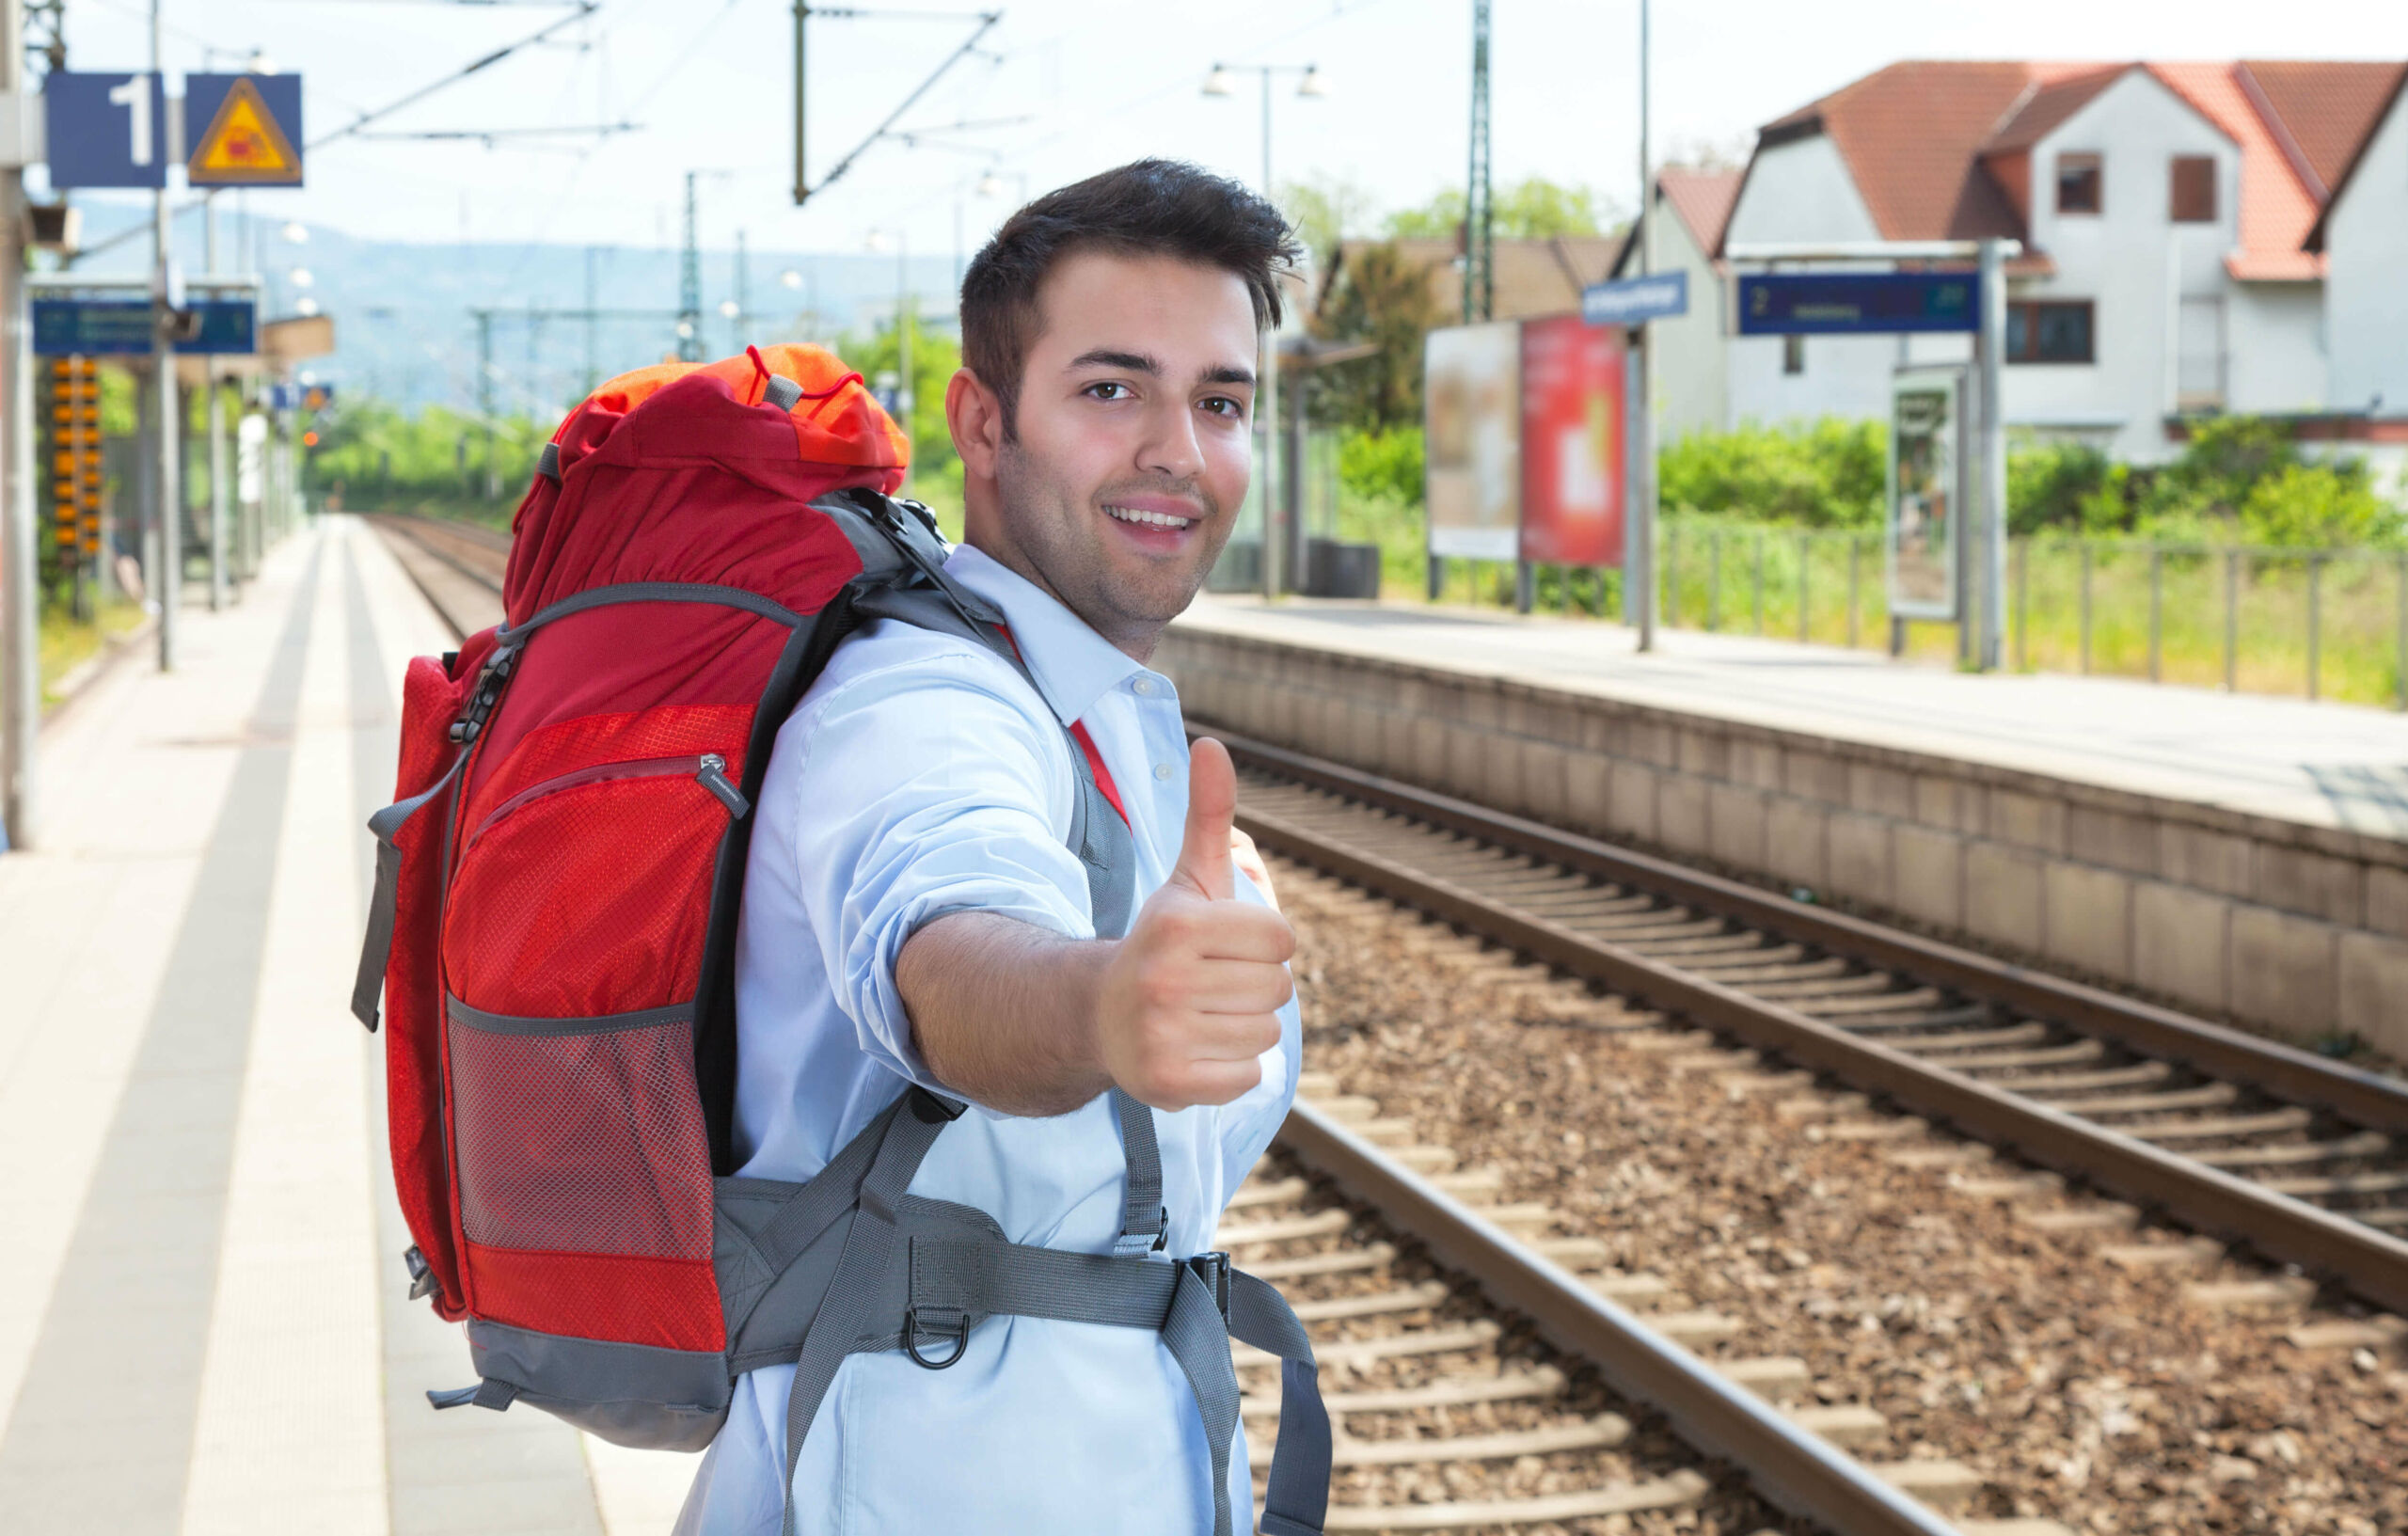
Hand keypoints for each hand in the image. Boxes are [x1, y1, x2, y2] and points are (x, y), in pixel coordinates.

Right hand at [1094, 738, 1295, 1109]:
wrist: (1099, 1015)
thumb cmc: (1164, 942)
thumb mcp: (1187, 879)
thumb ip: (1208, 814)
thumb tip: (1212, 744)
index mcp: (1177, 925)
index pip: (1281, 938)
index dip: (1262, 943)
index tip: (1224, 947)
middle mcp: (1165, 980)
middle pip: (1279, 987)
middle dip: (1254, 986)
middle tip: (1210, 985)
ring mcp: (1163, 1035)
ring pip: (1267, 1033)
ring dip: (1245, 1027)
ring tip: (1202, 1015)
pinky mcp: (1168, 1084)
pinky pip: (1248, 1077)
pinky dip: (1232, 1069)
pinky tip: (1197, 1049)